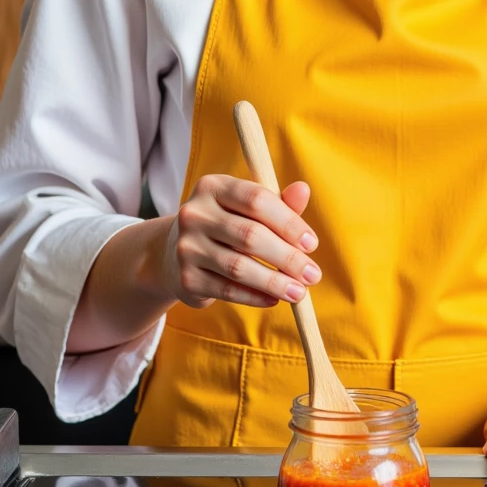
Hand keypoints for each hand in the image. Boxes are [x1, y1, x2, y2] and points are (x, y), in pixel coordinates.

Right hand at [165, 174, 321, 310]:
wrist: (174, 253)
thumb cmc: (226, 224)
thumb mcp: (248, 207)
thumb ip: (278, 201)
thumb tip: (303, 190)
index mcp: (213, 187)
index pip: (257, 200)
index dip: (288, 222)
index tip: (312, 244)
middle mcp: (194, 214)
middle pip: (250, 236)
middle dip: (288, 258)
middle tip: (313, 275)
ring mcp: (186, 247)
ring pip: (239, 267)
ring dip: (275, 282)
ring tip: (299, 292)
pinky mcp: (186, 278)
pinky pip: (227, 290)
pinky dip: (254, 296)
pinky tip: (274, 299)